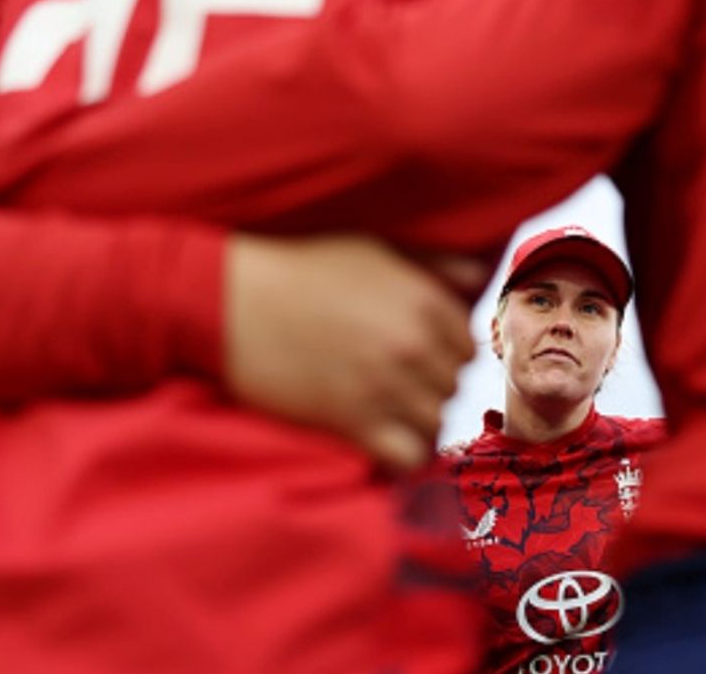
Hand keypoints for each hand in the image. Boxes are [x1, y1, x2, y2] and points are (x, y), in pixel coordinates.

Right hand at [223, 233, 480, 471]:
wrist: (230, 300)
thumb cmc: (300, 268)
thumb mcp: (373, 250)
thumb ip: (432, 264)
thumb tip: (475, 279)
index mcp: (423, 302)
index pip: (465, 347)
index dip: (441, 354)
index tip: (413, 356)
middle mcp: (413, 345)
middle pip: (451, 385)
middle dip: (427, 385)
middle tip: (389, 383)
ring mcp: (385, 386)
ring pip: (434, 420)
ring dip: (414, 419)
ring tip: (383, 411)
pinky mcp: (353, 422)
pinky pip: (408, 455)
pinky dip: (401, 456)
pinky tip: (380, 443)